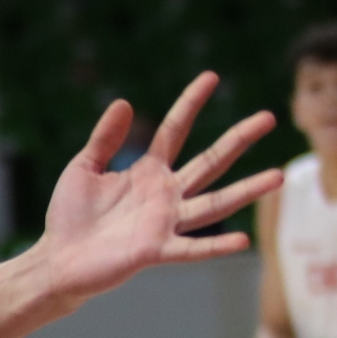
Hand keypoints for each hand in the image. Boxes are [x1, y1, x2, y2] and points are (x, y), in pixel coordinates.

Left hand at [39, 73, 281, 301]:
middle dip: (238, 139)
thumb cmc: (70, 216)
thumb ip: (104, 138)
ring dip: (247, 191)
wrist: (58, 261)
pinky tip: (242, 241)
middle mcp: (165, 195)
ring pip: (214, 204)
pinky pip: (191, 249)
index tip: (211, 76)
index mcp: (147, 172)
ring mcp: (164, 222)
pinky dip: (216, 247)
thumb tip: (124, 102)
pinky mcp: (155, 250)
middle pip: (209, 162)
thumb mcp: (83, 168)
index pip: (175, 130)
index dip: (190, 103)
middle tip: (269, 117)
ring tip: (278, 176)